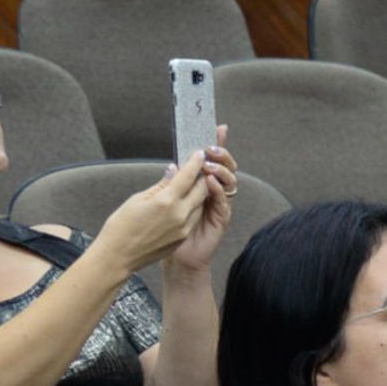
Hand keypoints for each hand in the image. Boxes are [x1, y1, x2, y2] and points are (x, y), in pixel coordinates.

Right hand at [91, 150, 222, 270]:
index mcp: (165, 201)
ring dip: (200, 192)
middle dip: (203, 176)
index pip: (187, 176)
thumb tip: (173, 170)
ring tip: (194, 182)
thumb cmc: (121, 226)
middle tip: (201, 166)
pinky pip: (194, 217)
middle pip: (201, 189)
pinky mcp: (183, 237)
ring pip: (200, 204)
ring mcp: (184, 228)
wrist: (118, 257)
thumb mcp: (137, 199)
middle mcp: (179, 214)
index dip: (195, 163)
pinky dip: (194, 206)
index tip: (199, 153)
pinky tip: (187, 201)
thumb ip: (160, 185)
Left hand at [162, 139, 238, 275]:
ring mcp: (216, 207)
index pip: (208, 161)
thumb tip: (173, 165)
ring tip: (209, 164)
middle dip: (222, 154)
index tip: (218, 127)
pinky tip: (211, 181)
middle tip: (212, 146)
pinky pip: (223, 202)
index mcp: (196, 186)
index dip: (215, 145)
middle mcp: (209, 194)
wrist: (168, 258)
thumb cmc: (158, 231)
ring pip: (228, 182)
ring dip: (221, 170)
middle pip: (224, 168)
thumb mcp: (160, 202)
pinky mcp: (219, 220)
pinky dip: (218, 190)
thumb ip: (170, 185)